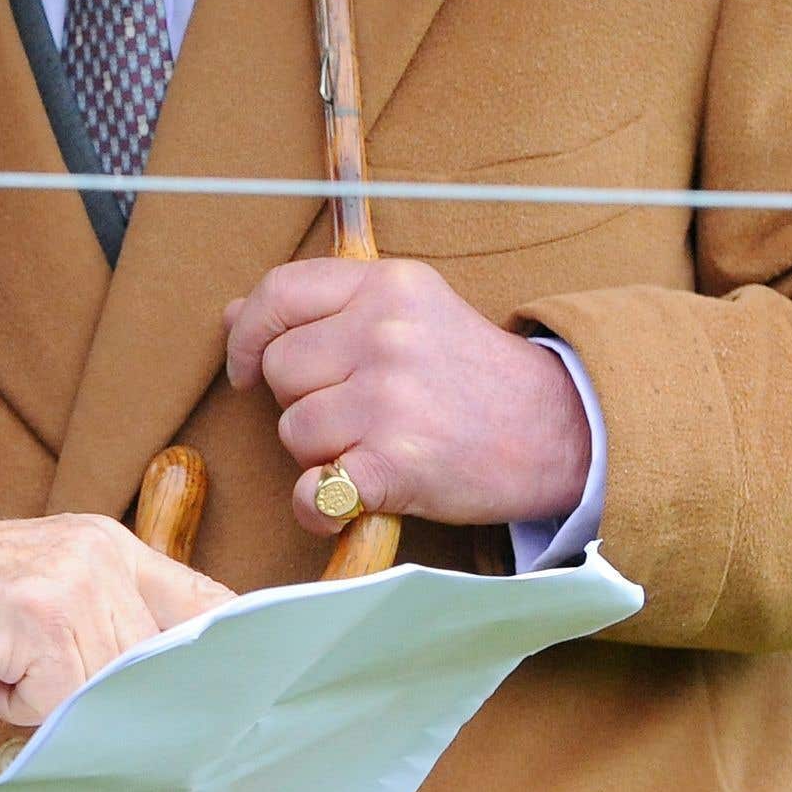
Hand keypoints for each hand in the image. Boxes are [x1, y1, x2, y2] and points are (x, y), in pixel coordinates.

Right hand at [0, 519, 230, 725]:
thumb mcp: (39, 607)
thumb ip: (101, 634)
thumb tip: (158, 705)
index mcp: (108, 544)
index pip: (203, 600)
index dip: (223, 654)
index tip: (237, 696)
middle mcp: (102, 551)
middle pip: (159, 661)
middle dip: (124, 701)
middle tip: (71, 705)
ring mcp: (76, 581)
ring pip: (112, 687)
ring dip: (60, 704)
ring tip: (6, 672)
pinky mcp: (44, 618)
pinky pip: (63, 702)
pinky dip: (22, 709)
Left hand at [225, 257, 589, 532]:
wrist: (559, 431)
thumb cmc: (472, 374)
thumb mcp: (408, 311)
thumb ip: (323, 307)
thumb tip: (232, 313)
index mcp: (388, 286)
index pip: (279, 293)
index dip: (248, 334)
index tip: (246, 368)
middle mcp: (385, 334)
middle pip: (281, 370)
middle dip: (302, 399)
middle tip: (357, 412)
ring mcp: (390, 399)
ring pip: (293, 431)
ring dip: (320, 451)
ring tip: (375, 444)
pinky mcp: (396, 464)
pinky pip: (312, 492)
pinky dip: (321, 505)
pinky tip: (350, 497)